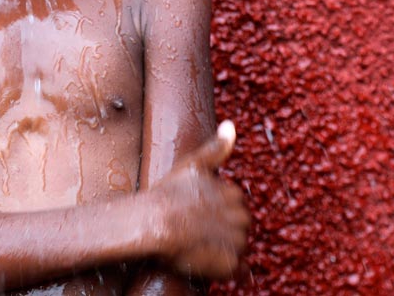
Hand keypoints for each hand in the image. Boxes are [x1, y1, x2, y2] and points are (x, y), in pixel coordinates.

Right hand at [149, 120, 249, 279]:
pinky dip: (226, 265)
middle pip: (240, 224)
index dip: (216, 207)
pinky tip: (207, 259)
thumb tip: (231, 125)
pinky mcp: (230, 262)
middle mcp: (239, 216)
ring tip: (198, 243)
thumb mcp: (192, 163)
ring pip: (238, 245)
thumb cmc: (167, 192)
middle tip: (197, 228)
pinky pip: (237, 267)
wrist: (153, 222)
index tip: (197, 209)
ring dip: (224, 245)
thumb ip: (216, 147)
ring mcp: (235, 240)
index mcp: (233, 193)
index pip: (235, 203)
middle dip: (224, 226)